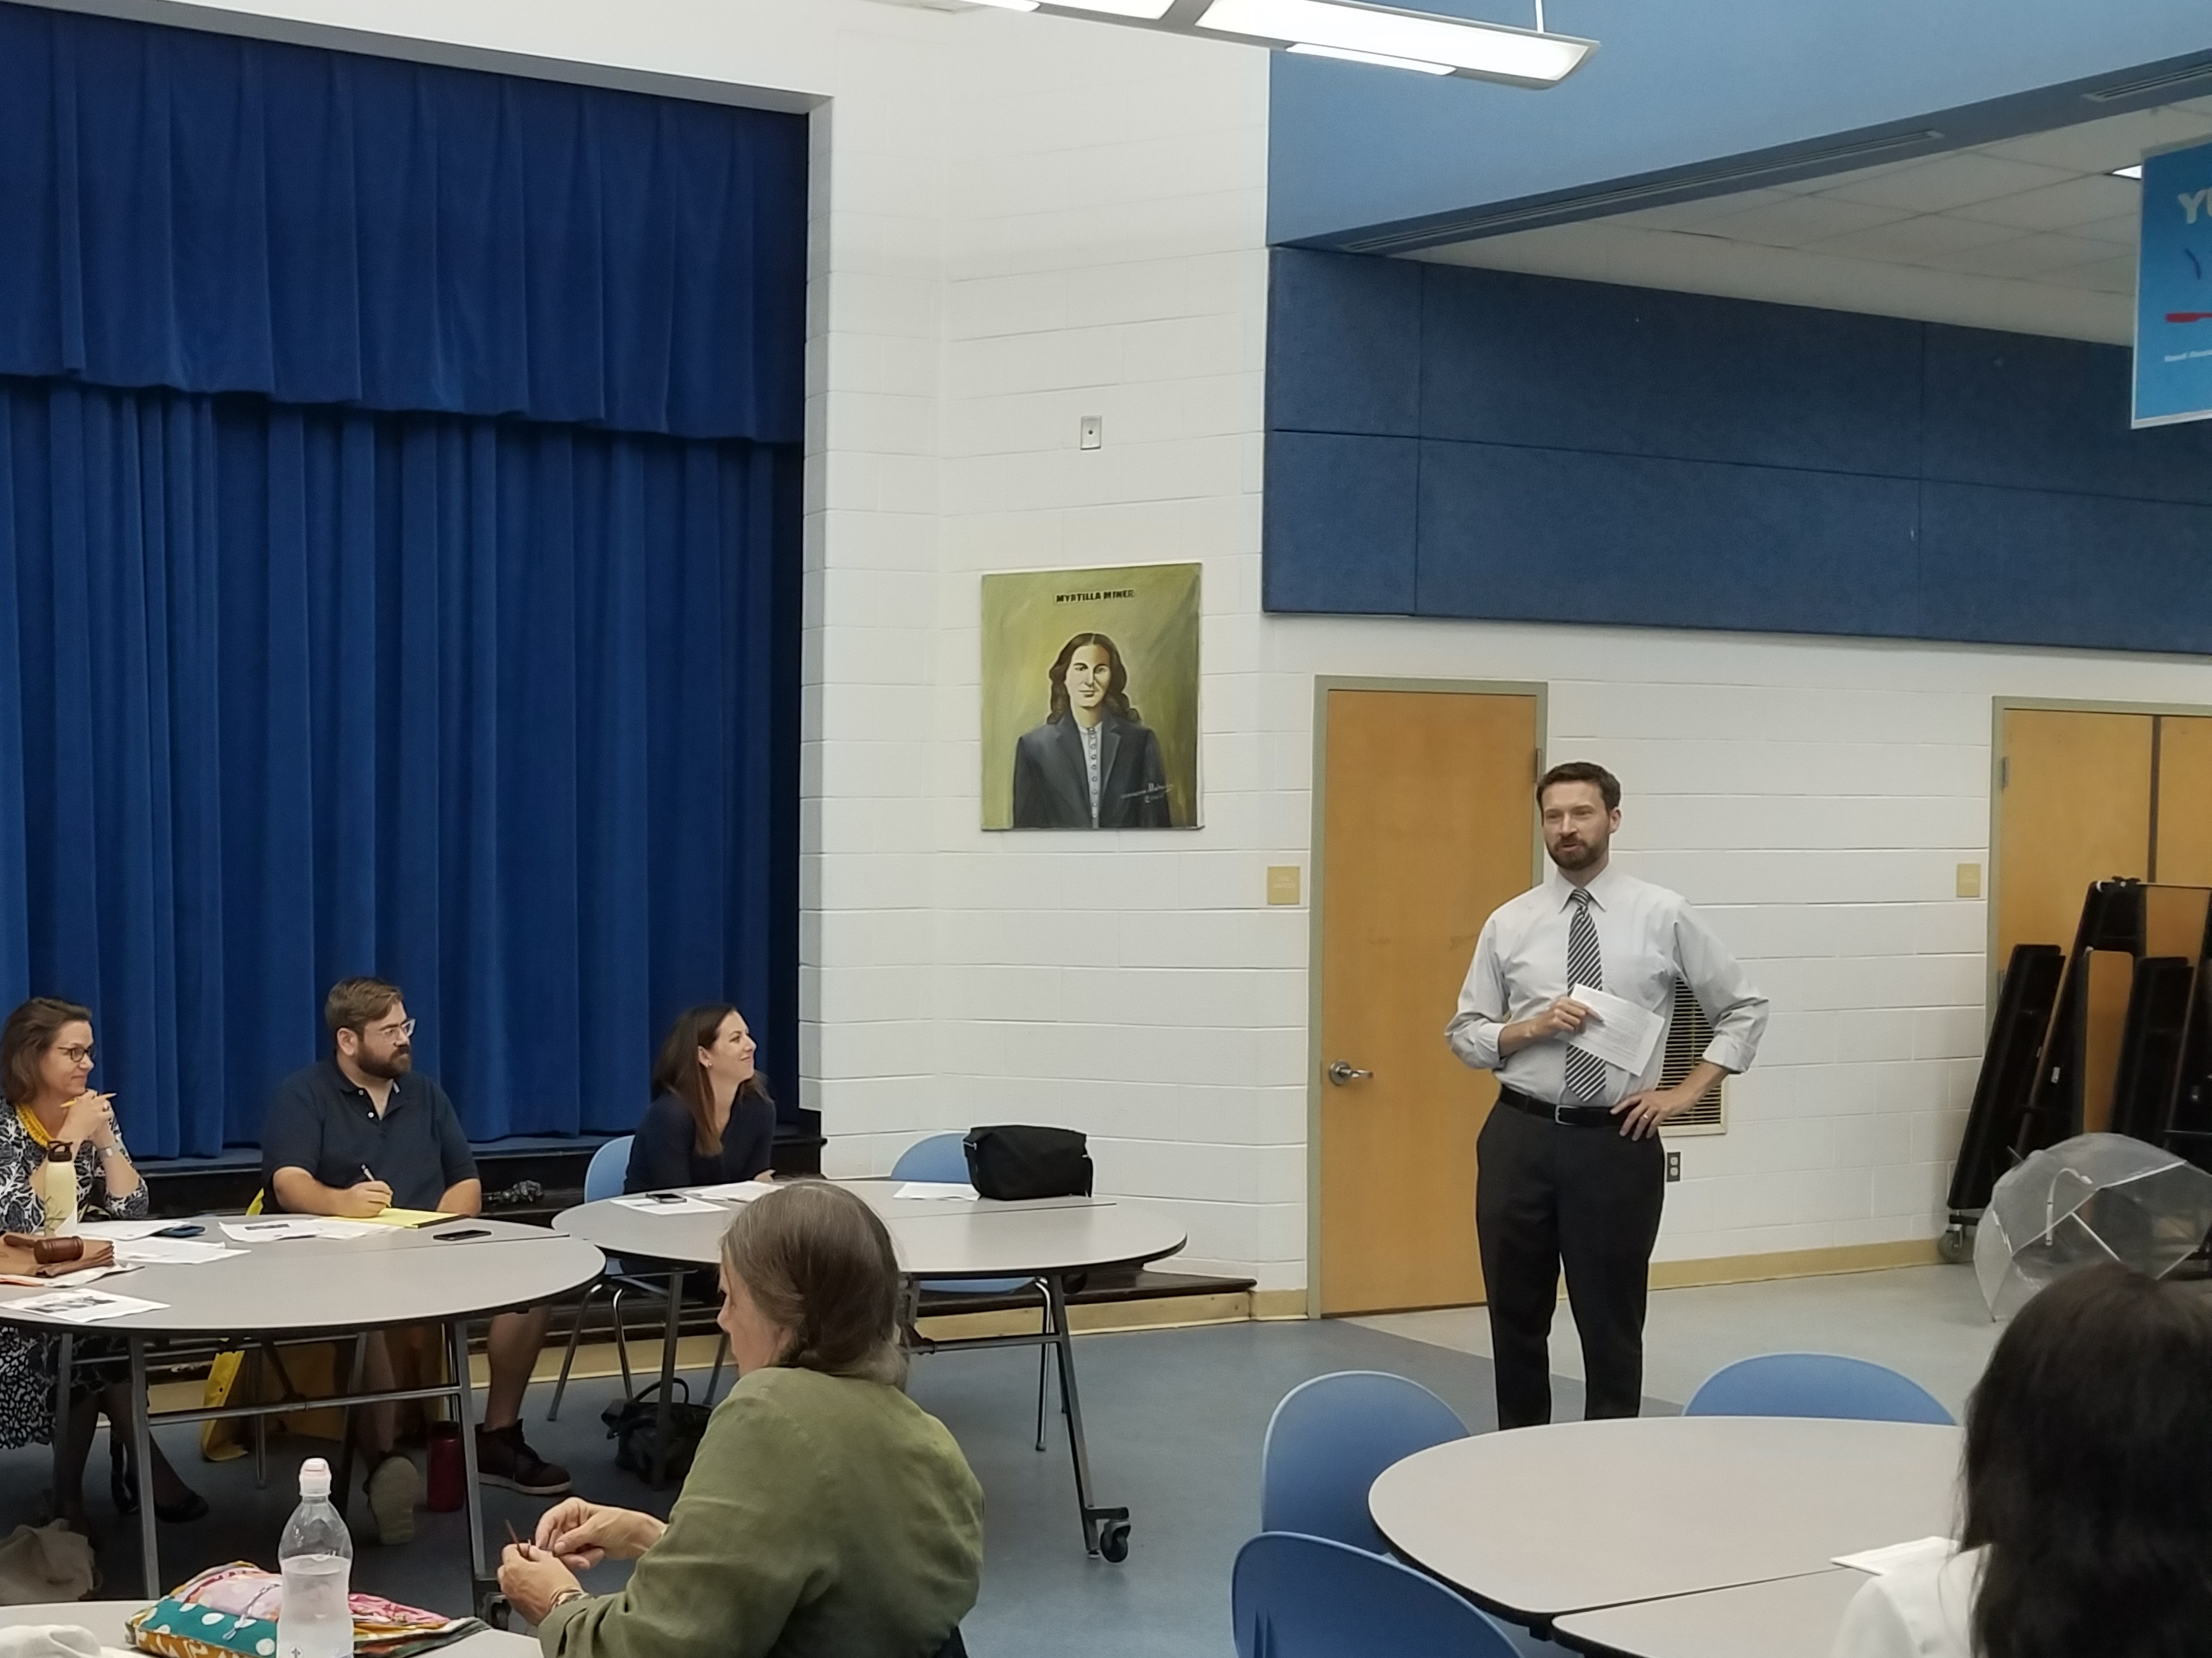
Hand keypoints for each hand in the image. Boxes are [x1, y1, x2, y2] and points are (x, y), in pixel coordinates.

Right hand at [56, 1093, 116, 1149]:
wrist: (73, 1131)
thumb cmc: (68, 1122)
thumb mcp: (70, 1108)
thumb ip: (76, 1103)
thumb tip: (78, 1102)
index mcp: (82, 1099)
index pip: (92, 1092)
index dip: (93, 1095)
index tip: (93, 1098)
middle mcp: (91, 1102)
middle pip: (101, 1097)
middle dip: (101, 1101)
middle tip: (99, 1105)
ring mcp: (97, 1109)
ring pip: (106, 1104)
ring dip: (105, 1107)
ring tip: (103, 1111)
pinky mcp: (101, 1116)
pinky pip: (109, 1113)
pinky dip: (109, 1114)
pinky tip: (107, 1116)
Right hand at [336, 1179, 391, 1217]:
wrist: (339, 1203)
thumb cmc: (352, 1194)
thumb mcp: (362, 1186)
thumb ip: (375, 1186)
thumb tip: (389, 1191)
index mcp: (363, 1187)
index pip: (381, 1186)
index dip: (387, 1189)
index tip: (388, 1191)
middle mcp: (364, 1196)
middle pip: (383, 1197)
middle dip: (388, 1197)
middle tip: (388, 1198)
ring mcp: (364, 1206)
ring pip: (381, 1206)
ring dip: (383, 1204)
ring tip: (378, 1203)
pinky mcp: (364, 1215)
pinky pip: (376, 1212)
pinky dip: (378, 1210)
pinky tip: (373, 1208)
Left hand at [498, 1542, 580, 1625]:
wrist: (562, 1610)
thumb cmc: (557, 1586)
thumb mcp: (550, 1560)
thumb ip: (537, 1553)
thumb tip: (533, 1553)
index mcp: (513, 1567)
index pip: (508, 1550)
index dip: (520, 1547)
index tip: (530, 1549)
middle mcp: (507, 1583)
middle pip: (506, 1567)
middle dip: (517, 1563)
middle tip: (532, 1562)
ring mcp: (511, 1597)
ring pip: (510, 1582)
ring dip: (519, 1577)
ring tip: (537, 1576)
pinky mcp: (517, 1608)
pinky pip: (515, 1594)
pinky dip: (522, 1590)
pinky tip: (538, 1589)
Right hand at [535, 1497, 663, 1566]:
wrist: (636, 1538)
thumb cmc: (621, 1524)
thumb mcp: (596, 1529)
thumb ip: (573, 1538)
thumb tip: (555, 1547)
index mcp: (572, 1509)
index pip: (549, 1520)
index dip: (543, 1534)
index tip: (543, 1548)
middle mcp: (570, 1523)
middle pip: (553, 1541)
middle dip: (565, 1552)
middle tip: (576, 1557)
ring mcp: (574, 1538)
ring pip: (562, 1554)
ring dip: (576, 1558)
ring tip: (593, 1554)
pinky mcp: (579, 1550)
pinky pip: (572, 1560)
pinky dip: (583, 1561)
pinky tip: (596, 1555)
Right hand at [1524, 998, 1591, 1041]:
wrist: (1535, 1027)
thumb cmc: (1549, 1021)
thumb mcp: (1561, 1012)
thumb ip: (1573, 1011)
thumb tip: (1589, 1016)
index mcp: (1564, 1000)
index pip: (1583, 1005)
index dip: (1593, 1013)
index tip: (1599, 1018)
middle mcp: (1561, 1004)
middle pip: (1582, 1013)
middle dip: (1585, 1023)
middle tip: (1583, 1029)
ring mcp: (1557, 1012)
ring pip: (1577, 1021)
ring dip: (1578, 1029)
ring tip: (1574, 1031)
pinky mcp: (1555, 1021)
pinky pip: (1570, 1027)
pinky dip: (1571, 1031)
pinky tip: (1568, 1031)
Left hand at [1612, 1086, 1692, 1139]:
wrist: (1683, 1095)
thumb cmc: (1670, 1097)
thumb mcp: (1654, 1097)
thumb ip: (1645, 1103)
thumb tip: (1636, 1112)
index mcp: (1644, 1095)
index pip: (1628, 1100)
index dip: (1619, 1106)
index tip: (1612, 1112)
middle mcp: (1648, 1100)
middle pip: (1633, 1113)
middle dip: (1627, 1124)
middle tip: (1622, 1132)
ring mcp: (1656, 1106)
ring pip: (1642, 1120)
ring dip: (1637, 1130)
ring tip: (1635, 1137)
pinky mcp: (1663, 1112)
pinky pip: (1654, 1123)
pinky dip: (1650, 1131)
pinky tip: (1648, 1135)